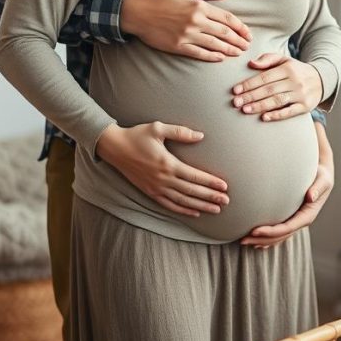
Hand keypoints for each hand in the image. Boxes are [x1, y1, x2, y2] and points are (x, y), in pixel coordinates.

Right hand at [95, 122, 228, 216]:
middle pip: (192, 191)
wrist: (114, 147)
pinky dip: (183, 210)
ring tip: (216, 209)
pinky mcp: (150, 192)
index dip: (211, 182)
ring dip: (200, 205)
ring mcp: (156, 187)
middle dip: (210, 196)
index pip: (194, 176)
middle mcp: (163, 178)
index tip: (225, 186)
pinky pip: (169, 205)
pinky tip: (195, 212)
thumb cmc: (137, 135)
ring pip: (182, 200)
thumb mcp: (158, 128)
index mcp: (167, 163)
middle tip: (226, 201)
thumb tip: (201, 135)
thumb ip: (180, 132)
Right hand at [120, 0, 250, 61]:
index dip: (241, 27)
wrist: (138, 13)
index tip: (248, 33)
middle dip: (239, 41)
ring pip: (215, 45)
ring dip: (229, 50)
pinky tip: (221, 58)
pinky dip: (212, 56)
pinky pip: (199, 53)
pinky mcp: (178, 46)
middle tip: (247, 46)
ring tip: (238, 53)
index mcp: (199, 6)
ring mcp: (187, 35)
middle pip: (224, 33)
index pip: (227, 18)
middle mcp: (195, 21)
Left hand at [231, 54, 322, 120]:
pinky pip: (289, 112)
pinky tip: (264, 117)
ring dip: (260, 106)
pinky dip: (276, 115)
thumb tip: (251, 64)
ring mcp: (301, 94)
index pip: (265, 77)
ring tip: (245, 110)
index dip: (249, 84)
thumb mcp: (284, 60)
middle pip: (269, 90)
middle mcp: (295, 81)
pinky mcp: (305, 106)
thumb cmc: (296, 70)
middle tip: (236, 102)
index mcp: (288, 68)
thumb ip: (268, 59)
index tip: (235, 90)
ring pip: (277, 101)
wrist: (321, 80)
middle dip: (251, 96)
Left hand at [240, 123, 333, 247]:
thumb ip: (318, 188)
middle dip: (262, 239)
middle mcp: (301, 221)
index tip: (254, 231)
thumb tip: (311, 197)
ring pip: (278, 237)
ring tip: (243, 241)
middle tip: (242, 240)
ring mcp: (296, 221)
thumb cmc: (321, 175)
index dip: (271, 231)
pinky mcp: (291, 218)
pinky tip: (254, 240)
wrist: (323, 175)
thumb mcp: (323, 179)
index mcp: (308, 215)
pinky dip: (267, 238)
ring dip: (261, 241)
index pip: (287, 228)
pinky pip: (279, 232)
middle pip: (280, 236)